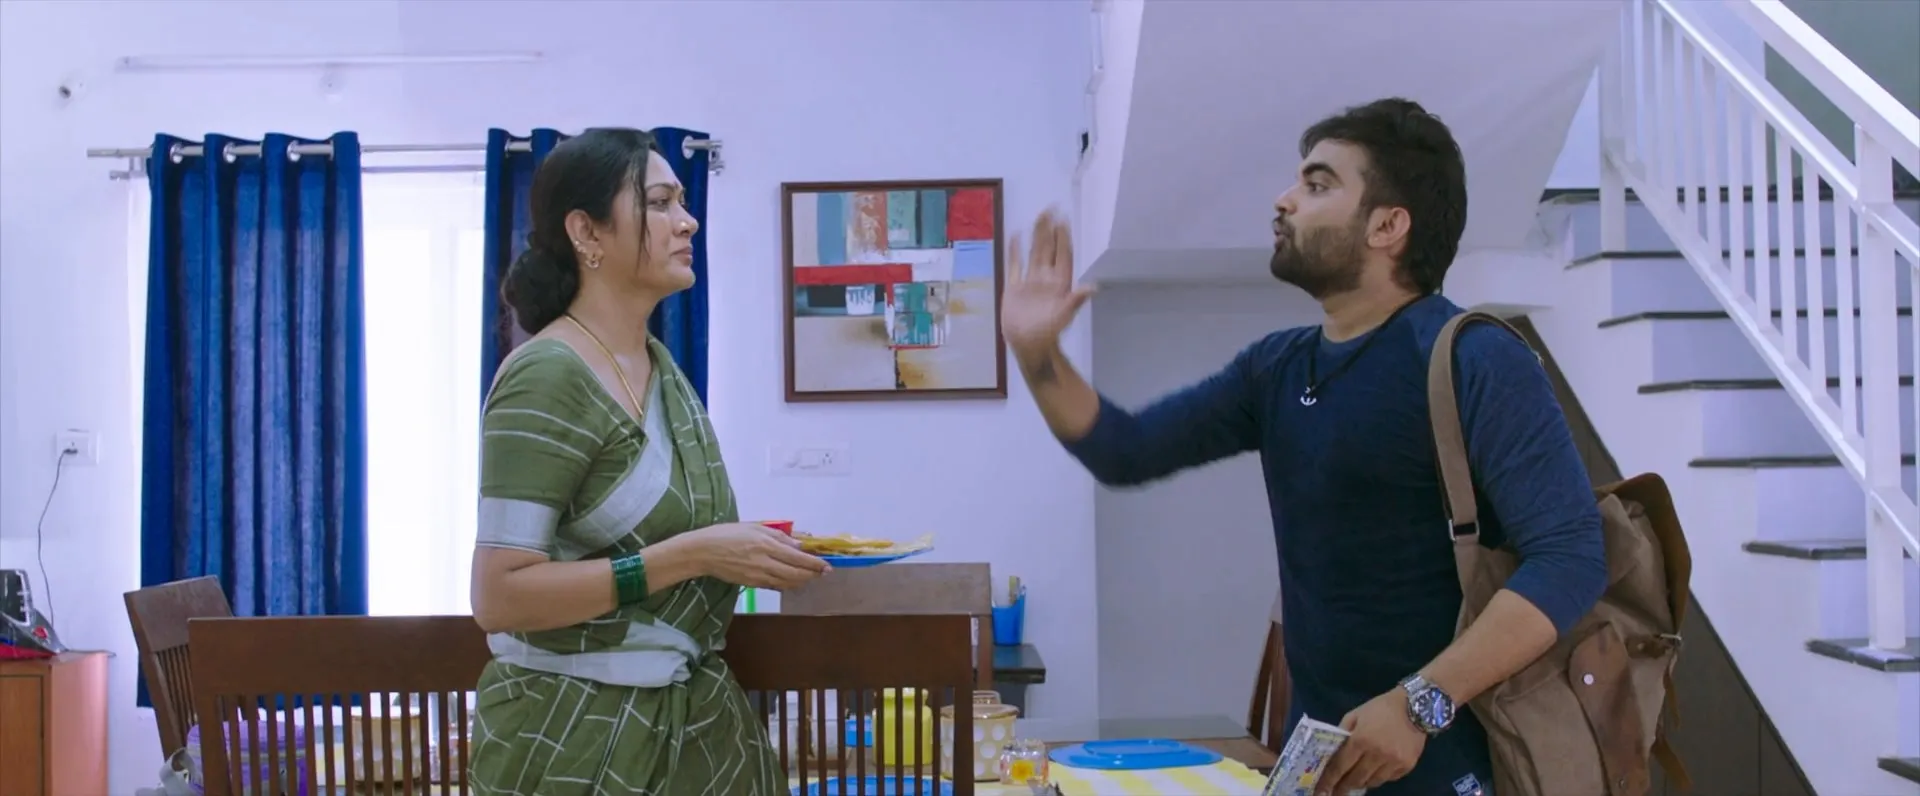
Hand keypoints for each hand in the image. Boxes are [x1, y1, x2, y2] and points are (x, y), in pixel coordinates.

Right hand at [689, 523, 830, 590]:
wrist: (703, 552)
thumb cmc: (727, 534)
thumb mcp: (754, 526)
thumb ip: (778, 536)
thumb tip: (798, 544)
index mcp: (766, 545)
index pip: (798, 558)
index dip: (814, 564)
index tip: (826, 566)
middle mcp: (765, 562)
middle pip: (796, 574)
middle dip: (812, 575)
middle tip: (823, 573)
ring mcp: (758, 576)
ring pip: (787, 583)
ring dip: (801, 581)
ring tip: (810, 577)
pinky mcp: (752, 584)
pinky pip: (774, 586)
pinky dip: (787, 584)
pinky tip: (792, 581)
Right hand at [1001, 208, 1094, 361]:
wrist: (1028, 346)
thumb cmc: (1048, 332)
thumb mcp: (1064, 316)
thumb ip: (1076, 300)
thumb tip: (1093, 288)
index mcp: (1059, 282)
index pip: (1063, 255)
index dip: (1064, 238)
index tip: (1064, 219)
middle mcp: (1046, 278)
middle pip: (1049, 248)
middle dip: (1050, 229)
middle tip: (1052, 208)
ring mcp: (1030, 281)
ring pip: (1034, 253)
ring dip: (1036, 235)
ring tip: (1038, 216)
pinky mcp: (1015, 287)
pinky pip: (1015, 265)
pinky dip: (1015, 251)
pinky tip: (1015, 236)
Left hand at [1317, 689, 1425, 795]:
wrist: (1416, 707)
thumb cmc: (1382, 708)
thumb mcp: (1356, 714)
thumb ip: (1342, 732)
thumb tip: (1332, 752)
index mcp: (1361, 739)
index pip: (1340, 766)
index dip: (1329, 780)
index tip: (1321, 790)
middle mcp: (1377, 754)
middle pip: (1356, 778)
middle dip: (1344, 786)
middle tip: (1336, 790)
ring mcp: (1393, 762)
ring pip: (1372, 782)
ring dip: (1362, 782)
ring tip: (1356, 780)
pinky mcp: (1407, 766)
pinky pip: (1388, 779)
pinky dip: (1379, 777)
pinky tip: (1375, 771)